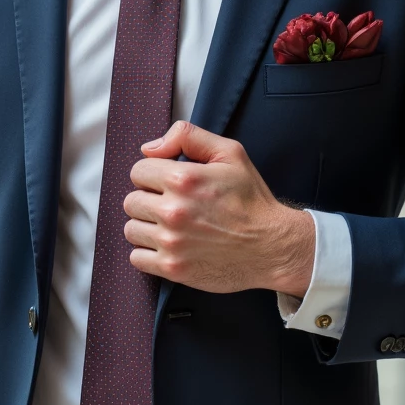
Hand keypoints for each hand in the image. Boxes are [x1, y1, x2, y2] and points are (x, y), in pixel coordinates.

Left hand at [124, 120, 315, 296]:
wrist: (273, 247)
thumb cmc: (252, 201)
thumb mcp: (230, 153)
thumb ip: (187, 137)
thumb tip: (149, 148)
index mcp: (183, 179)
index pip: (138, 171)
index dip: (153, 175)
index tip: (168, 184)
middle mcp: (173, 210)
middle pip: (131, 201)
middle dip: (149, 200)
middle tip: (172, 206)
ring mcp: (172, 242)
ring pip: (131, 229)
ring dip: (147, 227)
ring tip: (170, 227)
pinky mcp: (173, 268)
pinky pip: (137, 258)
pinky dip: (148, 253)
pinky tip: (169, 246)